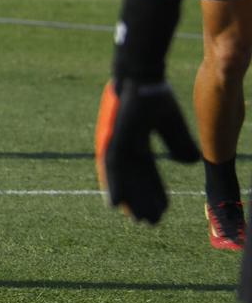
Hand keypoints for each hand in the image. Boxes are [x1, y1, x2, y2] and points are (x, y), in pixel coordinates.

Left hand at [96, 79, 200, 223]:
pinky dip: (113, 186)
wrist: (141, 79)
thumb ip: (180, 143)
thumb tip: (191, 163)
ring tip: (139, 221)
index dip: (155, 192)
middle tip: (150, 223)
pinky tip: (115, 205)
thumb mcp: (172, 125)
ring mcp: (118, 144)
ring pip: (123, 180)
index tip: (164, 210)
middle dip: (143, 202)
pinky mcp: (113, 141)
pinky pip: (111, 169)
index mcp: (138, 142)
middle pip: (135, 181)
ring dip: (130, 200)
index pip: (147, 174)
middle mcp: (126, 146)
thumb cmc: (153, 96)